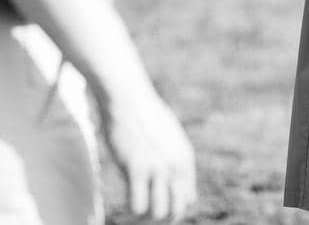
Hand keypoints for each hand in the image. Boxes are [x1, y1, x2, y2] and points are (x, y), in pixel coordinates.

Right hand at [97, 85, 196, 221]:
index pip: (187, 200)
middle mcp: (175, 167)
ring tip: (131, 217)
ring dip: (143, 220)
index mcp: (184, 160)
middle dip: (159, 220)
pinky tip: (122, 207)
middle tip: (141, 219)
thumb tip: (167, 176)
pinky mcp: (137, 167)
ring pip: (159, 214)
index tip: (152, 207)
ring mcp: (157, 168)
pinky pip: (138, 206)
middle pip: (176, 211)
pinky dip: (130, 213)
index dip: (169, 208)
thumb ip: (170, 157)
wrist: (127, 96)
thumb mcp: (166, 136)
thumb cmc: (141, 114)